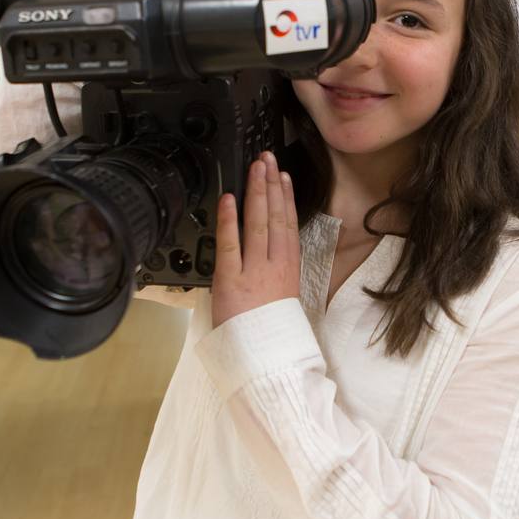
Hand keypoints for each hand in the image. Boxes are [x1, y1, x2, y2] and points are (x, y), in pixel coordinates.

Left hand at [211, 151, 300, 327]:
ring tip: (255, 168)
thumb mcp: (282, 296)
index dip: (285, 197)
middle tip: (267, 159)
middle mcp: (275, 264)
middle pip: (275, 216)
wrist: (266, 358)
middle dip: (270, 185)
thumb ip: (276, 270)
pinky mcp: (231, 280)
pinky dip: (229, 220)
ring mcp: (254, 271)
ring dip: (256, 192)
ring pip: (258, 223)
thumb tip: (270, 250)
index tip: (282, 176)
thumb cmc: (270, 332)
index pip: (288, 223)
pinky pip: (230, 244)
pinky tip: (229, 199)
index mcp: (289, 268)